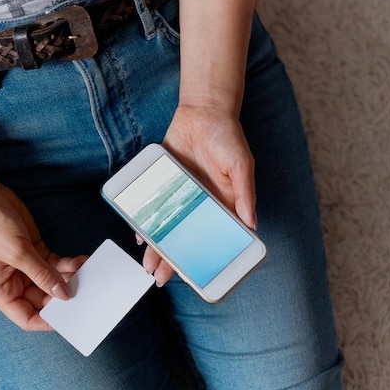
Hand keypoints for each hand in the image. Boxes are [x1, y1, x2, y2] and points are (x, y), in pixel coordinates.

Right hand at [0, 184, 86, 330]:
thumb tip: (63, 294)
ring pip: (53, 282)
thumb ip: (42, 274)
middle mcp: (13, 284)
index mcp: (1, 292)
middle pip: (44, 301)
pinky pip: (55, 266)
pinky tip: (81, 261)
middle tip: (86, 292)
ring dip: (69, 278)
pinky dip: (68, 265)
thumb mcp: (17, 252)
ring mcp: (25, 269)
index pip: (27, 318)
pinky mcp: (35, 253)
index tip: (70, 318)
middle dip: (63, 296)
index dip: (48, 321)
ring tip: (87, 273)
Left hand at [142, 104, 256, 285]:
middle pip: (184, 238)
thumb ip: (244, 193)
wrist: (202, 110)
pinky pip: (153, 207)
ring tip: (147, 265)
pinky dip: (145, 221)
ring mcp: (180, 196)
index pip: (211, 238)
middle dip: (173, 260)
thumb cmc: (227, 136)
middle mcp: (200, 204)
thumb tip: (251, 223)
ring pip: (167, 227)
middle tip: (160, 279)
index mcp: (221, 204)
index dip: (203, 258)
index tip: (195, 277)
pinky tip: (139, 235)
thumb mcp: (240, 164)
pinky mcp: (164, 184)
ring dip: (157, 247)